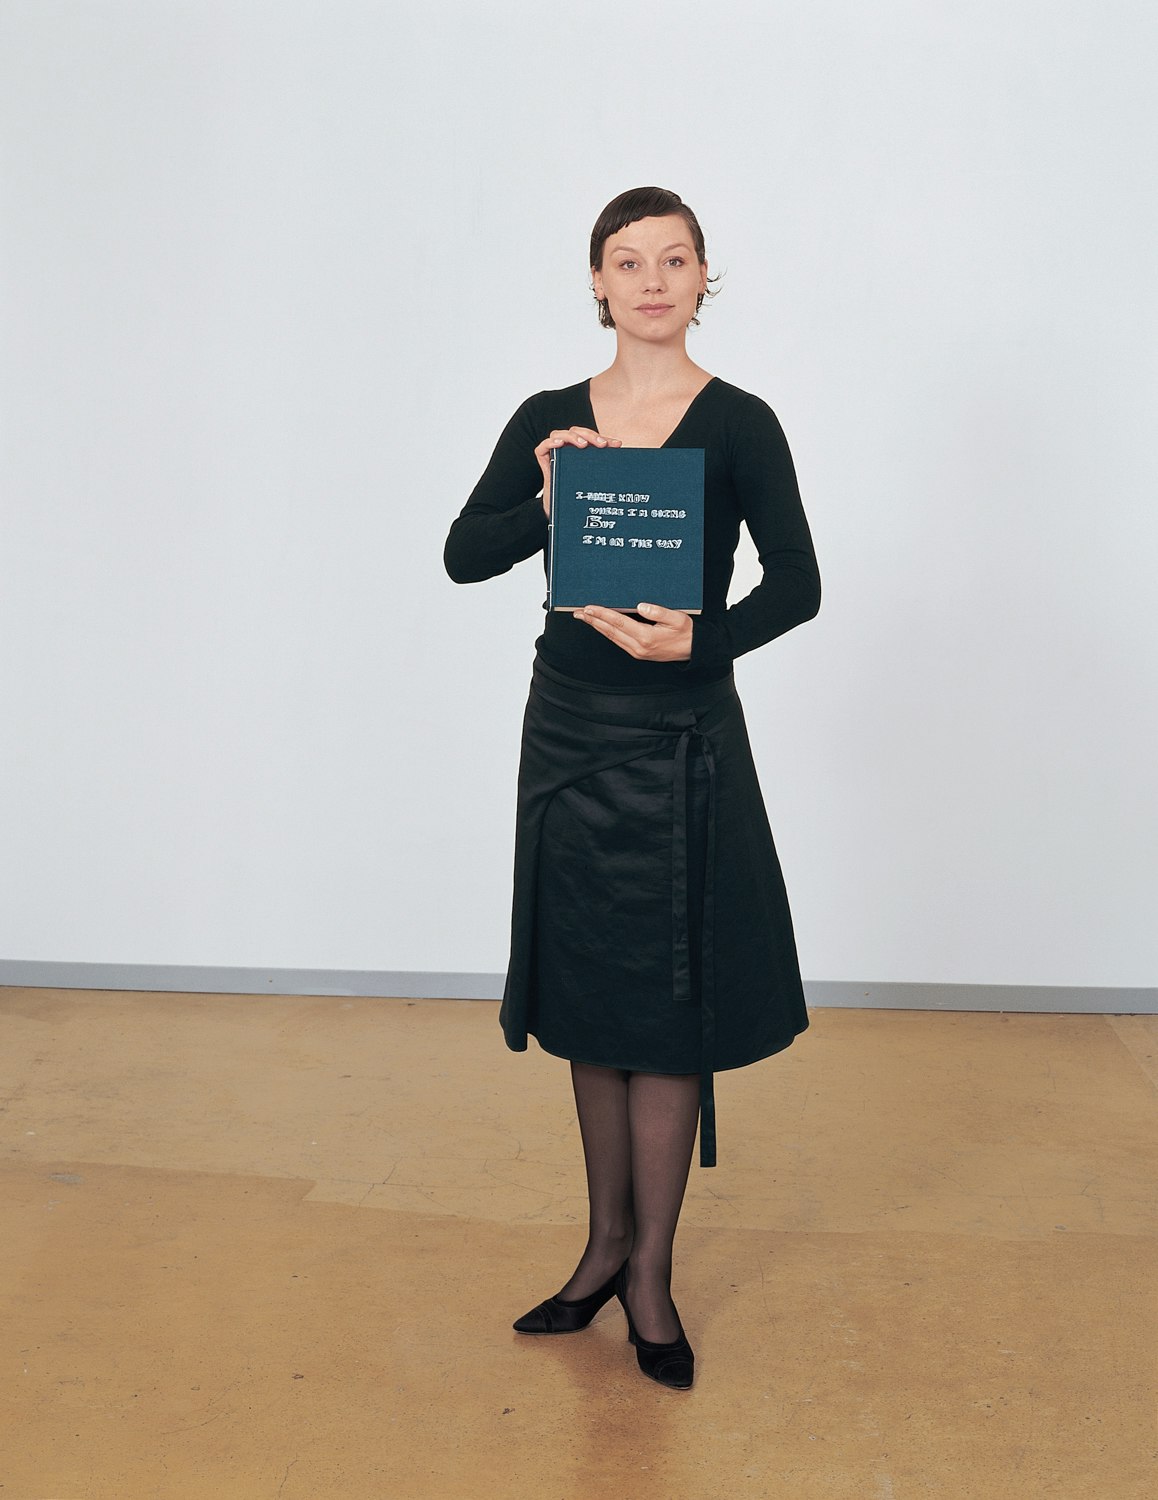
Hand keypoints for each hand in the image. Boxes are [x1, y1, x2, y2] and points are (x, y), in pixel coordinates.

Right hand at [534, 427, 622, 515]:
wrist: (563, 505)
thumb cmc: (577, 485)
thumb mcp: (592, 471)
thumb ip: (602, 457)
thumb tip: (618, 444)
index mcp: (577, 445)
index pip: (589, 435)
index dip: (601, 437)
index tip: (615, 445)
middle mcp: (565, 445)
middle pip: (575, 431)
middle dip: (590, 436)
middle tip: (601, 445)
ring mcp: (553, 449)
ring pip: (559, 434)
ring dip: (572, 437)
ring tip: (583, 445)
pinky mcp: (542, 456)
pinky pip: (543, 445)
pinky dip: (551, 443)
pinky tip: (560, 444)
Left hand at [577, 602, 693, 661]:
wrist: (693, 651)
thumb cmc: (687, 633)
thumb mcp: (678, 619)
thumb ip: (659, 611)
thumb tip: (641, 606)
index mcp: (646, 637)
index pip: (618, 623)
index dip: (602, 614)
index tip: (589, 607)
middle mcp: (638, 646)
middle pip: (610, 631)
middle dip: (592, 620)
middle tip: (578, 612)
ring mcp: (636, 651)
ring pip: (611, 637)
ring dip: (596, 626)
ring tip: (584, 617)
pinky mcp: (637, 652)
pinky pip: (617, 641)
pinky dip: (606, 632)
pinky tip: (600, 625)